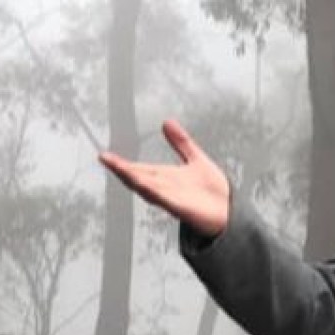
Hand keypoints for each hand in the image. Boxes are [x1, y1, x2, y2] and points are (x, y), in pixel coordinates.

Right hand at [99, 119, 230, 238]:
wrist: (230, 212)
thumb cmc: (212, 192)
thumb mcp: (196, 159)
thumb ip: (181, 142)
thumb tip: (167, 122)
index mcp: (167, 178)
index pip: (140, 169)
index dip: (122, 163)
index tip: (105, 155)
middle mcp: (166, 189)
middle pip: (139, 178)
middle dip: (122, 169)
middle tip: (105, 159)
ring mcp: (173, 199)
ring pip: (148, 188)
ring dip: (133, 179)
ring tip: (118, 168)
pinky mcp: (183, 209)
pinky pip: (166, 200)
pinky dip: (155, 192)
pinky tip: (145, 185)